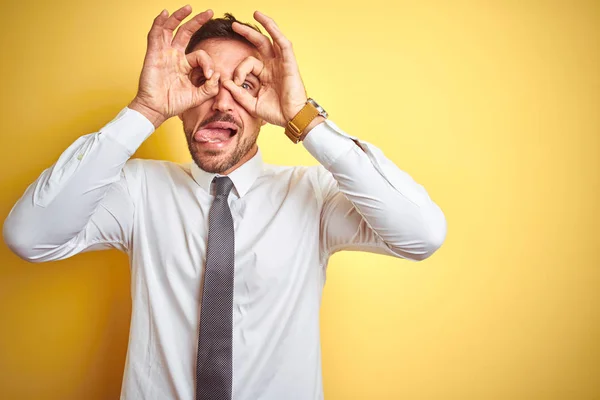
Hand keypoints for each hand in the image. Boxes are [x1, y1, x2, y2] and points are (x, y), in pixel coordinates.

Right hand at [129, 5, 219, 127]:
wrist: (157, 109)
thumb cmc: (174, 103)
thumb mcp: (198, 96)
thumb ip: (210, 87)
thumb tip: (217, 75)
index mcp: (185, 65)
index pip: (200, 55)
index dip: (208, 63)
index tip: (208, 76)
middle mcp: (174, 56)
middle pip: (186, 32)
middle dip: (197, 21)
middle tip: (209, 12)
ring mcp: (164, 53)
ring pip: (171, 29)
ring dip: (179, 17)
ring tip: (188, 7)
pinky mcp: (153, 54)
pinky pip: (155, 35)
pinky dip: (159, 23)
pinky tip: (164, 13)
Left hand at [222, 11, 307, 126]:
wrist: (292, 119)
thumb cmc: (276, 113)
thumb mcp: (252, 104)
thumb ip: (239, 94)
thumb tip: (225, 82)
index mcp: (265, 75)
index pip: (248, 63)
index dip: (239, 71)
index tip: (235, 83)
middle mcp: (273, 67)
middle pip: (260, 44)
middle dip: (247, 33)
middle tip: (234, 26)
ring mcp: (282, 64)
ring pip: (273, 39)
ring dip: (265, 25)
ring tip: (255, 13)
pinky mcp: (289, 64)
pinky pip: (283, 44)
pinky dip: (276, 32)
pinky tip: (268, 23)